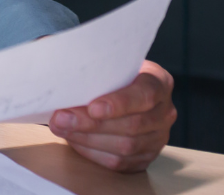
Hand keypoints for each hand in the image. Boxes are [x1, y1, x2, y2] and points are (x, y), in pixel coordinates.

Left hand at [50, 60, 176, 171]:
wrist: (118, 90)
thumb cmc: (109, 73)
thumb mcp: (107, 62)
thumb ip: (91, 65)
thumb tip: (58, 65)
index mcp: (159, 82)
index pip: (145, 94)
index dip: (120, 103)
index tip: (93, 107)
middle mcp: (165, 111)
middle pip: (132, 124)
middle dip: (91, 124)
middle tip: (61, 118)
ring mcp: (158, 137)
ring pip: (126, 146)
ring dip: (87, 139)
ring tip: (61, 128)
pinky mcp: (146, 156)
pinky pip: (120, 162)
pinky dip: (92, 152)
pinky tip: (73, 139)